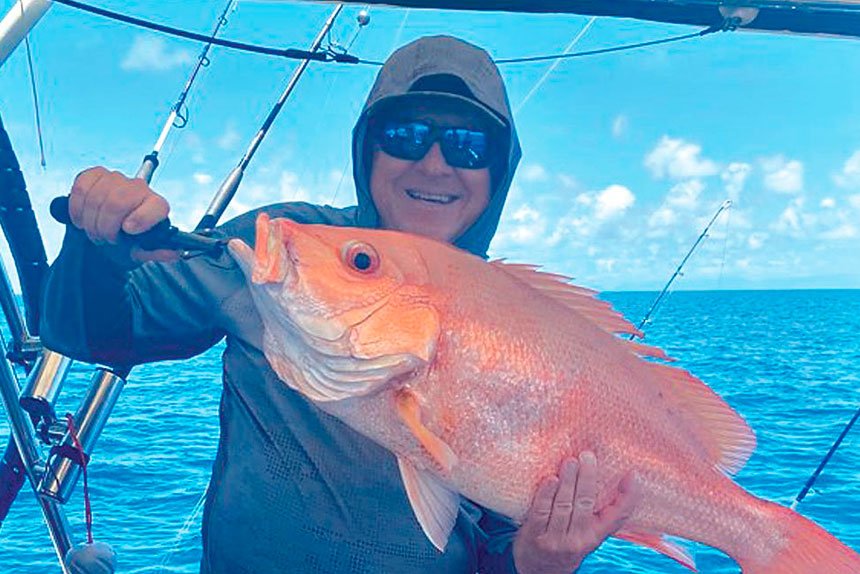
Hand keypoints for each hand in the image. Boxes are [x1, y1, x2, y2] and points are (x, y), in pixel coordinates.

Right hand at [68, 166, 177, 262]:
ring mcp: (116, 178)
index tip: (128, 230)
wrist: (112, 227)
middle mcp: (139, 188)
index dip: (141, 219)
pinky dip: (77, 209)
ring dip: (90, 221)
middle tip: (106, 239)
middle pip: (116, 202)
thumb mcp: (143, 250)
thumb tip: (175, 252)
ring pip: (96, 196)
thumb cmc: (131, 238)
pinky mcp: (95, 175)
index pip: (155, 206)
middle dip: (106, 227)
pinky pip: (81, 188)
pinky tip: (82, 220)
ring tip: (95, 232)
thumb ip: (158, 252)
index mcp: (157, 206)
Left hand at [512, 451, 640, 573]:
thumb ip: (597, 510)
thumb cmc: (567, 541)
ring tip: (570, 461)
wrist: (540, 570)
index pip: (618, 516)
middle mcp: (579, 540)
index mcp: (596, 535)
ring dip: (568, 482)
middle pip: (585, 504)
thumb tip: (613, 475)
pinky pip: (541, 512)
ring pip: (564, 506)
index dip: (628, 496)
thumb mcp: (587, 531)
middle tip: (588, 456)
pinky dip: (546, 494)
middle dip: (588, 478)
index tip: (633, 474)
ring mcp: (556, 540)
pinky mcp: (534, 536)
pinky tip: (551, 479)